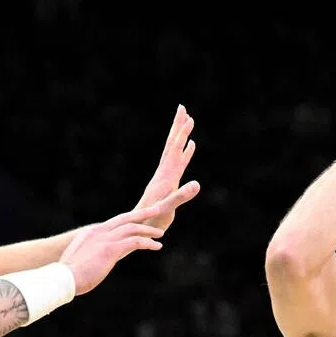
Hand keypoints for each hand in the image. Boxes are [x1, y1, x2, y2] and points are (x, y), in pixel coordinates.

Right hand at [62, 181, 199, 294]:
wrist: (62, 278)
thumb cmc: (69, 275)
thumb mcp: (80, 259)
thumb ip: (91, 255)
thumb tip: (96, 260)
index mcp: (91, 233)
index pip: (114, 223)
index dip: (128, 220)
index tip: (138, 219)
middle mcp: (99, 231)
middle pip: (126, 218)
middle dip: (142, 213)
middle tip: (156, 208)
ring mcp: (105, 239)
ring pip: (133, 228)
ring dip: (148, 229)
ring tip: (160, 233)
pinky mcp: (111, 249)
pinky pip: (135, 241)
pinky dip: (148, 242)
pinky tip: (157, 246)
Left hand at [135, 104, 196, 229]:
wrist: (139, 228)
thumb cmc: (152, 220)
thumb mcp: (167, 208)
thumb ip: (180, 196)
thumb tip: (196, 184)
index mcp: (165, 176)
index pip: (173, 150)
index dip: (181, 134)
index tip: (187, 117)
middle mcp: (164, 173)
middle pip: (171, 144)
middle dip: (178, 127)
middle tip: (183, 108)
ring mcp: (166, 177)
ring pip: (175, 151)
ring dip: (181, 136)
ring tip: (188, 121)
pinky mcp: (168, 183)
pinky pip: (179, 163)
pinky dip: (185, 153)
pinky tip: (190, 147)